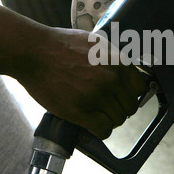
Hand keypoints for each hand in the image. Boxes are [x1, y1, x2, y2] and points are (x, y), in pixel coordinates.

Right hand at [15, 27, 146, 139]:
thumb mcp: (96, 43)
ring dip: (109, 120)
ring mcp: (96, 97)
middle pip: (129, 107)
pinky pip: (102, 130)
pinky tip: (92, 126)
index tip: (123, 97)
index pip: (139, 88)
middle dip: (120, 108)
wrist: (34, 52)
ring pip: (117, 120)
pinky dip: (100, 131)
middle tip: (107, 107)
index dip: (131, 94)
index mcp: (118, 63)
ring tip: (97, 116)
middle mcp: (111, 80)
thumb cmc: (61, 44)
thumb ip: (113, 58)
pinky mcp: (80, 112)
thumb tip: (125, 71)